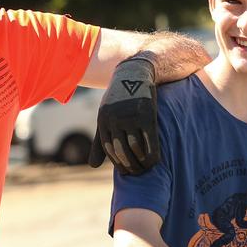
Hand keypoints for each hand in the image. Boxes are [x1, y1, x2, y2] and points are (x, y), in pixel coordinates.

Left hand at [88, 57, 158, 174]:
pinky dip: (152, 154)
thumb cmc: (119, 98)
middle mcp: (115, 119)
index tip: (125, 172)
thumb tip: (92, 166)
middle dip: (129, 166)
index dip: (117, 163)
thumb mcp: (105, 117)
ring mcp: (131, 117)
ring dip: (141, 162)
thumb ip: (99, 142)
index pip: (109, 149)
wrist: (135, 73)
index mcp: (104, 120)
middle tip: (137, 174)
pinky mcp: (147, 115)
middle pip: (121, 151)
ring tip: (145, 169)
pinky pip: (150, 140)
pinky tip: (154, 161)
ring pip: (135, 148)